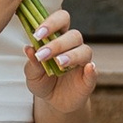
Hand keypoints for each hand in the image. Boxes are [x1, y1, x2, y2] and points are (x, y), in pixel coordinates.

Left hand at [24, 4, 98, 122]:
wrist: (53, 101)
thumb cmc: (42, 81)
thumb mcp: (32, 74)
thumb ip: (32, 63)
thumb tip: (28, 49)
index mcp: (58, 38)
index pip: (61, 20)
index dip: (51, 23)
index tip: (37, 34)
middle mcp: (73, 46)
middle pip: (74, 35)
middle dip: (58, 43)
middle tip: (43, 54)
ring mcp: (83, 62)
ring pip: (85, 50)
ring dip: (72, 55)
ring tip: (59, 63)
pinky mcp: (89, 78)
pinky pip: (94, 71)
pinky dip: (92, 70)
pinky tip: (88, 69)